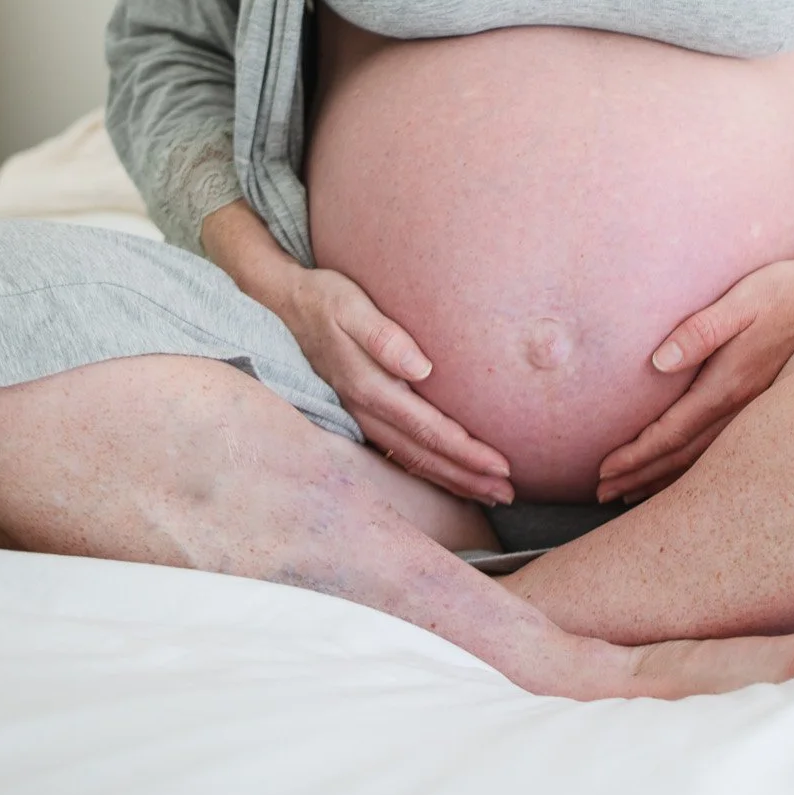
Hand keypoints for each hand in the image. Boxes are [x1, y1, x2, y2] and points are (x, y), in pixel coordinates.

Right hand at [279, 265, 513, 504]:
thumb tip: (422, 368)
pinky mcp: (361, 414)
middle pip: (423, 455)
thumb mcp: (352, 307)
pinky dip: (427, 469)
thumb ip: (384, 338)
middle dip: (467, 477)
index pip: (427, 429)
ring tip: (489, 495)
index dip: (465, 451)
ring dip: (452, 480)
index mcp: (369, 387)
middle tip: (507, 494)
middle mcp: (365, 410)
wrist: (286, 304)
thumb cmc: (326, 299)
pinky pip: (398, 452)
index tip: (500, 466)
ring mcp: (361, 417)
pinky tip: (447, 476)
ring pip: (412, 460)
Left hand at [594, 256, 793, 503]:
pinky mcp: (766, 407)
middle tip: (601, 494)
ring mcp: (756, 412)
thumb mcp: (741, 301)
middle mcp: (741, 408)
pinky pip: (723, 451)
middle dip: (639, 477)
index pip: (670, 433)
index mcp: (728, 385)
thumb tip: (658, 362)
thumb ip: (700, 331)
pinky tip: (684, 475)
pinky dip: (695, 471)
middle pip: (681, 457)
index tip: (603, 472)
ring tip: (631, 495)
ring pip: (703, 461)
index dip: (635, 456)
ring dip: (663, 480)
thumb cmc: (787, 292)